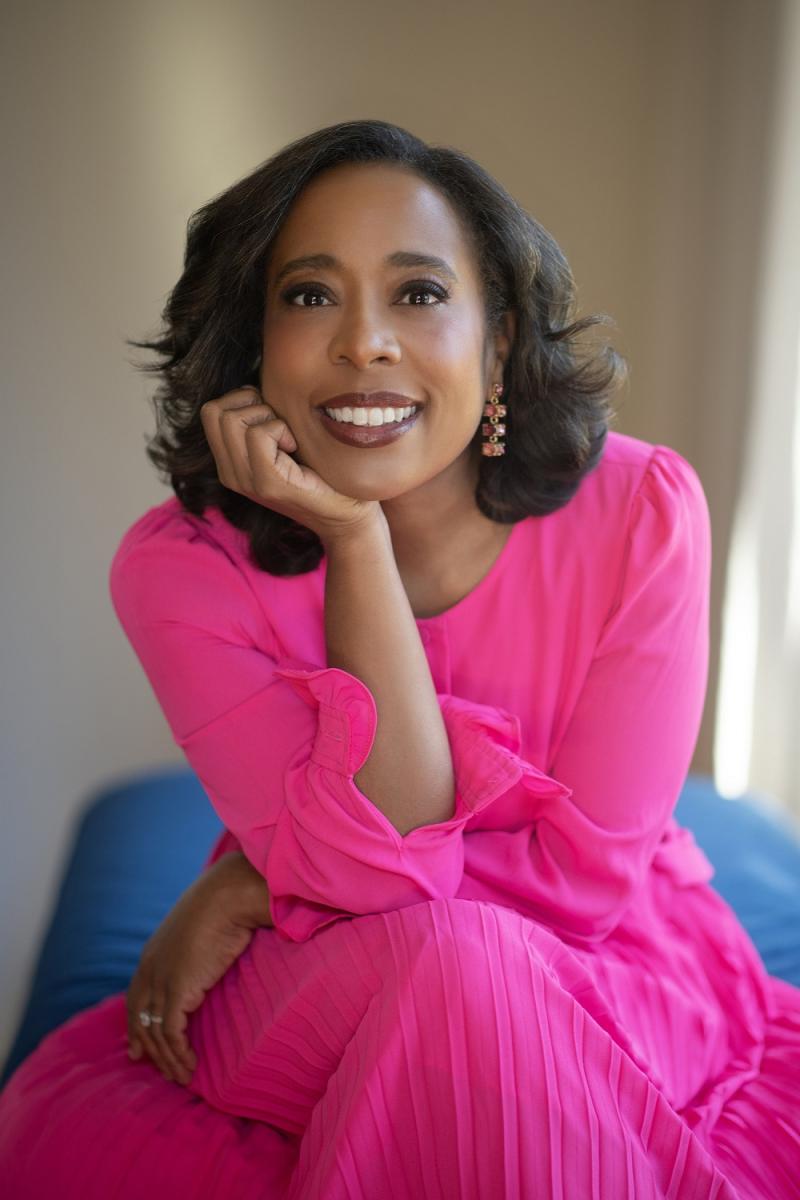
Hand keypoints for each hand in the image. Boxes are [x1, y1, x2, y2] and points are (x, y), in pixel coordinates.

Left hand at [125, 854, 263, 1084]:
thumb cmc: (223, 906)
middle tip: (160, 1071)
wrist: (227, 897)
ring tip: (183, 1077)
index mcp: (152, 953)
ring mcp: (161, 980)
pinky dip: (179, 1054)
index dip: (135, 1024)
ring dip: (169, 1060)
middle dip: (148, 1049)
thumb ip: (195, 947)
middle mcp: (150, 969)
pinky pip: (172, 1034)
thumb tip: (209, 953)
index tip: (137, 1048)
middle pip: (140, 1019)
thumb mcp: (200, 928)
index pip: (135, 998)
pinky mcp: (178, 991)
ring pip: (156, 1033)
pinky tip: (190, 1066)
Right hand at [199, 387, 385, 543]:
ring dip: (267, 417)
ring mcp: (246, 482)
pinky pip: (258, 434)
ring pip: (232, 419)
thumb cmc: (322, 471)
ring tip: (289, 439)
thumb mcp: (283, 439)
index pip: (210, 410)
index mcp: (230, 462)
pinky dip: (281, 429)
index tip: (272, 417)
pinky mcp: (268, 484)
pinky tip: (296, 448)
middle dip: (252, 405)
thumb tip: (255, 383)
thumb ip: (262, 418)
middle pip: (215, 411)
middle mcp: (231, 474)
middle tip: (281, 426)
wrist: (347, 513)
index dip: (242, 400)